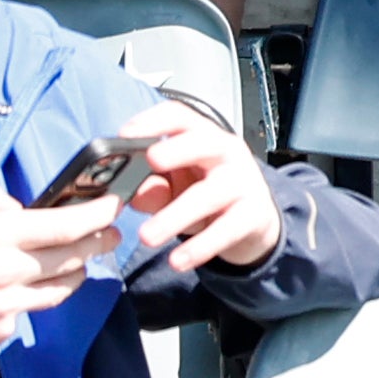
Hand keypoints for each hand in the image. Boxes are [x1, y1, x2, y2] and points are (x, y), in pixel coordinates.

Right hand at [0, 172, 112, 363]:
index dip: (98, 215)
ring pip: (62, 288)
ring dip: (76, 270)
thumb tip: (16, 205)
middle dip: (100, 242)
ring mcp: (6, 307)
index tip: (114, 206)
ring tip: (76, 259)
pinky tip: (21, 287)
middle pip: (75, 257)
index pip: (65, 225)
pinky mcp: (0, 333)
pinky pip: (30, 310)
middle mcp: (8, 273)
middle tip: (110, 232)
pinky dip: (33, 296)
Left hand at [113, 110, 278, 274]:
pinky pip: (226, 229)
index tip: (125, 134)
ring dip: (176, 214)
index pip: (181, 117)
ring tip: (146, 237)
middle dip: (178, 149)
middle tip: (151, 160)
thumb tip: (130, 194)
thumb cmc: (203, 194)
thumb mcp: (174, 189)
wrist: (251, 220)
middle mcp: (226, 153)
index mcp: (202, 138)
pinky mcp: (253, 214)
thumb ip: (151, 188)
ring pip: (211, 193)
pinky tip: (177, 260)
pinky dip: (200, 247)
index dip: (154, 121)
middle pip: (204, 142)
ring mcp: (243, 182)